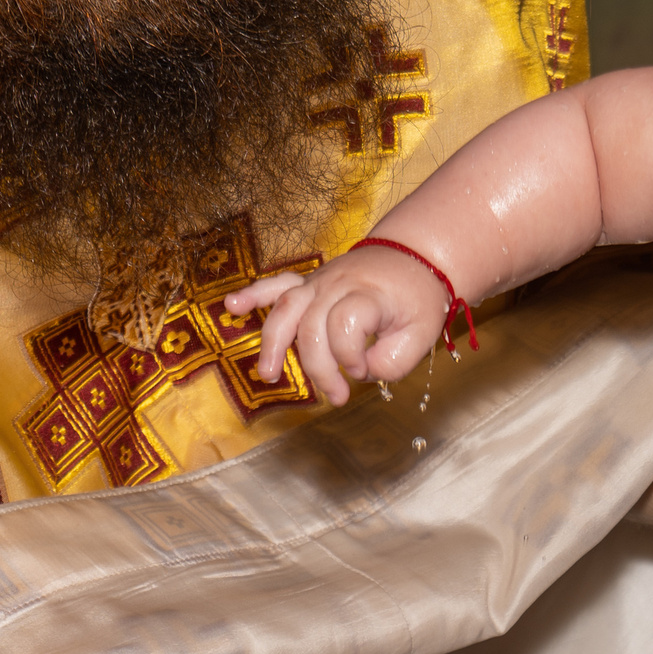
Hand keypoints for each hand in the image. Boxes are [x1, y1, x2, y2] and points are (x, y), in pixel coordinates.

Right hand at [228, 246, 449, 406]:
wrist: (415, 257)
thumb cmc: (418, 298)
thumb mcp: (421, 334)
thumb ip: (394, 360)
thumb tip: (361, 372)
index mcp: (367, 294)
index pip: (345, 325)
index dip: (351, 357)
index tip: (365, 372)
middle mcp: (337, 284)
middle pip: (311, 325)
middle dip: (319, 367)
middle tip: (336, 396)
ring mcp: (319, 281)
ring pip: (287, 309)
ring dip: (273, 343)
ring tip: (268, 374)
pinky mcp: (309, 282)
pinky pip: (277, 285)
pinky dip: (253, 295)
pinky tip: (230, 307)